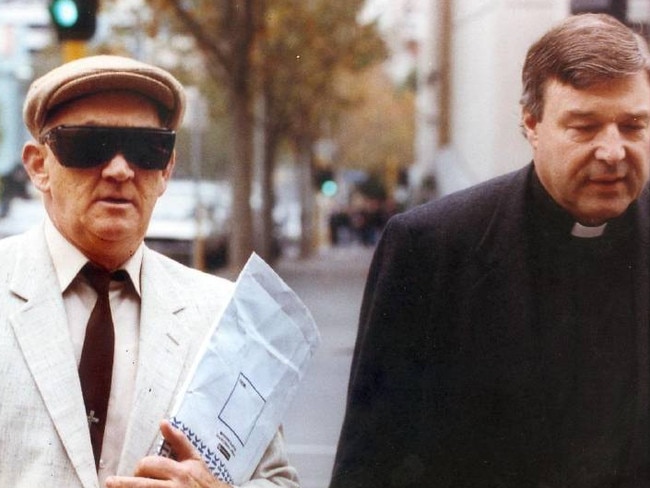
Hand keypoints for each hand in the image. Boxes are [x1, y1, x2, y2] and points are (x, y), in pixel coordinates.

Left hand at [105, 420, 230, 487]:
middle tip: (110, 483)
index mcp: (180, 471)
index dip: (139, 468)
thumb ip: (178, 441)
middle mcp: (175, 486)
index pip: (150, 465)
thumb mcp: (194, 460)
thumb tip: (163, 422)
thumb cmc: (204, 482)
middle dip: (123, 484)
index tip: (137, 471)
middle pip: (141, 484)